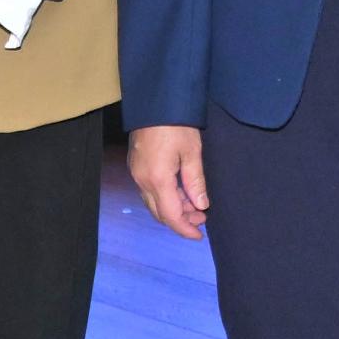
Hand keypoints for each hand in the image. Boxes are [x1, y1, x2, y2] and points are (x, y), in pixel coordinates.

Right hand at [129, 124, 208, 238]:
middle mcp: (142, 181)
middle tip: (202, 217)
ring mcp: (136, 174)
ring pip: (153, 203)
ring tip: (195, 204)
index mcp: (157, 179)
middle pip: (160, 213)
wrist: (154, 103)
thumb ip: (195, 182)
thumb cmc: (176, 124)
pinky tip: (180, 192)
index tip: (199, 235)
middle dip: (181, 220)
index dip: (185, 229)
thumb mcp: (192, 152)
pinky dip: (165, 197)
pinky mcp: (136, 166)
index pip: (171, 216)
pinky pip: (149, 191)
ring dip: (173, 208)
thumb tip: (202, 206)